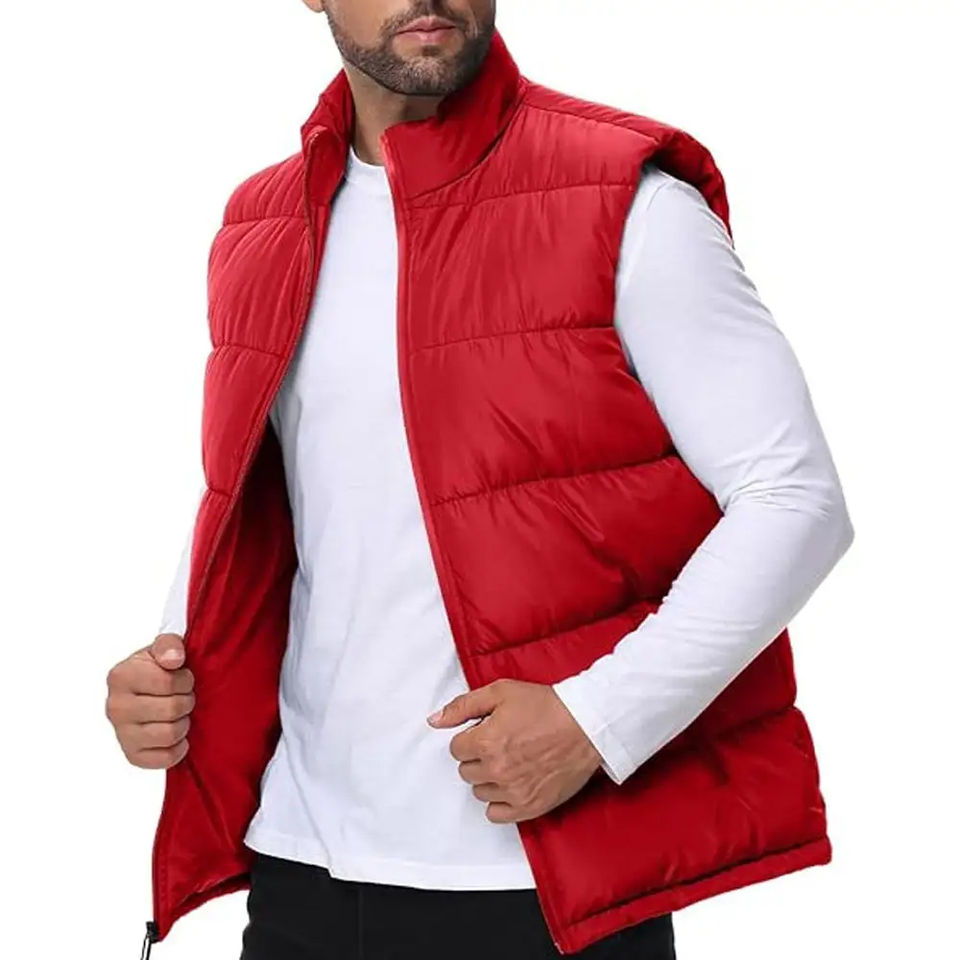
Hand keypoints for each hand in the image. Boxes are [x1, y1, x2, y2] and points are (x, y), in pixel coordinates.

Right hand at [105, 633, 194, 768]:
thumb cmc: (158, 667)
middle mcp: (115, 707)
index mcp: (120, 676)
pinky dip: (179, 747)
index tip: (182, 677)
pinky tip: (175, 733)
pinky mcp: (132, 755)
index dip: (185, 680)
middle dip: (186, 701)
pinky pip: (166, 758)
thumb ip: (169, 644)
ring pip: (170, 734)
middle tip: (183, 696)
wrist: (149, 689)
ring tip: (178, 713)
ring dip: (184, 722)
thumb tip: (174, 659)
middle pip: (172, 709)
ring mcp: (121, 733)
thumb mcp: (164, 647)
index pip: (168, 683)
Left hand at [426, 678, 602, 822]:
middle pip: (466, 771)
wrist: (586, 725)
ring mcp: (513, 792)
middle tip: (502, 744)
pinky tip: (513, 783)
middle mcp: (496, 770)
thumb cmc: (546, 706)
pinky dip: (501, 801)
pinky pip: (496, 814)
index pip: (456, 749)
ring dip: (489, 778)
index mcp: (485, 742)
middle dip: (479, 757)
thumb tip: (434, 720)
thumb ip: (463, 706)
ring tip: (512, 761)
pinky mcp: (530, 807)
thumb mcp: (501, 692)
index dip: (471, 737)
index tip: (487, 732)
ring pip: (480, 791)